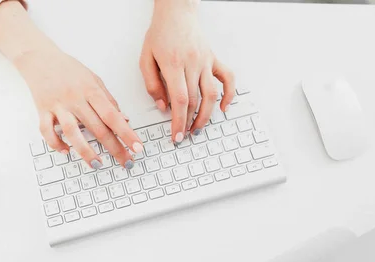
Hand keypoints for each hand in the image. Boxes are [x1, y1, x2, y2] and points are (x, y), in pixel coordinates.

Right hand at [15, 46, 141, 168]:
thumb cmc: (69, 69)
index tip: (137, 147)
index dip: (126, 133)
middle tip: (126, 162)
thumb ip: (108, 100)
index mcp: (91, 90)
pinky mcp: (42, 110)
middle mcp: (75, 98)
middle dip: (114, 148)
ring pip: (72, 131)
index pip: (113, 116)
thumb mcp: (94, 80)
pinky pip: (47, 130)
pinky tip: (66, 151)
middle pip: (97, 127)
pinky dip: (56, 143)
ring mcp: (58, 105)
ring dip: (85, 151)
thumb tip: (124, 120)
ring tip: (97, 164)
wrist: (39, 57)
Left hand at [140, 0, 234, 142]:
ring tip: (197, 128)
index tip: (176, 136)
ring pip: (211, 94)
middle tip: (183, 136)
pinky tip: (224, 108)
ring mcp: (206, 61)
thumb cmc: (160, 35)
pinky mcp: (214, 59)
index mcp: (173, 64)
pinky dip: (229, 94)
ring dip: (206, 115)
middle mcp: (193, 63)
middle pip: (195, 101)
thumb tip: (163, 107)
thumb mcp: (145, 59)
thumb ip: (152, 85)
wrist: (176, 12)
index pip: (180, 100)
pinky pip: (227, 78)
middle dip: (189, 123)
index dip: (179, 121)